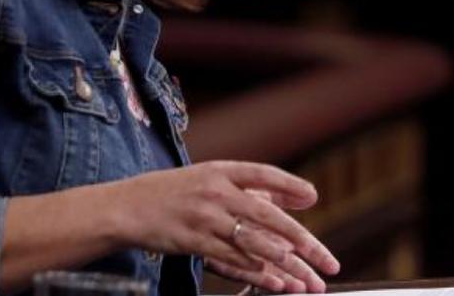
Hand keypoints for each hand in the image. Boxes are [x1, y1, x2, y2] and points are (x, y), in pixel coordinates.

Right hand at [108, 161, 338, 291]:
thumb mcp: (209, 178)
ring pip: (254, 243)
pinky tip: (276, 283)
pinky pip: (232, 260)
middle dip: (303, 241)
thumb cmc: (172, 193)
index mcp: (221, 170)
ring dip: (286, 265)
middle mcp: (216, 192)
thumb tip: (294, 195)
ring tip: (309, 280)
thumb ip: (250, 187)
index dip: (289, 185)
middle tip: (326, 259)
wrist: (127, 208)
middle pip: (268, 216)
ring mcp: (205, 218)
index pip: (263, 174)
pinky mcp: (194, 243)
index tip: (312, 198)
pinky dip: (257, 273)